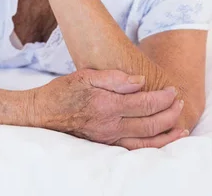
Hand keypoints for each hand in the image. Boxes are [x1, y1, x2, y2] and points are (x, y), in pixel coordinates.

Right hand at [27, 69, 187, 149]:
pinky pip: (135, 149)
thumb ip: (115, 78)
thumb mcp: (87, 75)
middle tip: (178, 102)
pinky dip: (153, 146)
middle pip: (150, 123)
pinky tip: (161, 140)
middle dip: (170, 113)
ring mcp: (109, 138)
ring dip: (167, 134)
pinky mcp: (106, 144)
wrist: (44, 112)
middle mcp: (111, 125)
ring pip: (147, 141)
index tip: (172, 90)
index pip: (144, 104)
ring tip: (180, 126)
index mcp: (107, 105)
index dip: (163, 98)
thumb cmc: (64, 90)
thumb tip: (140, 82)